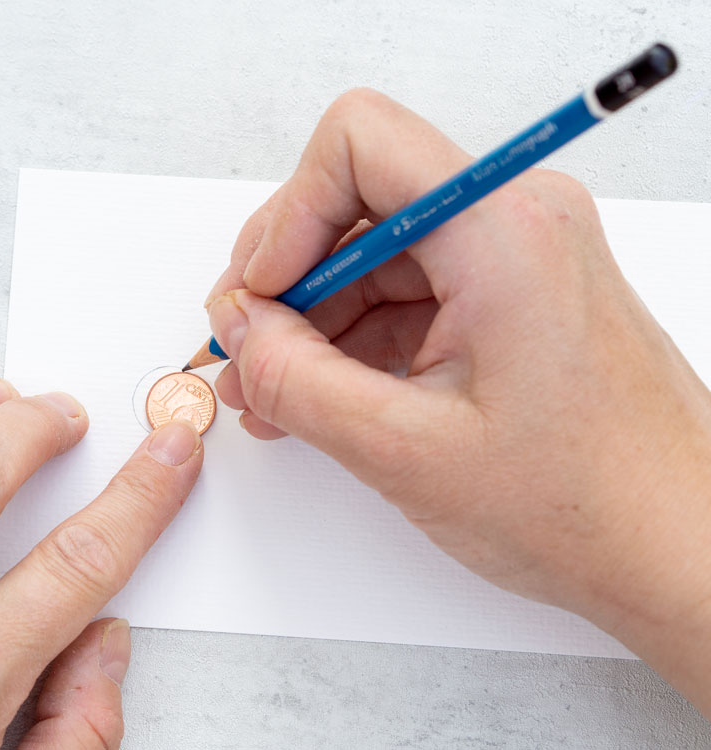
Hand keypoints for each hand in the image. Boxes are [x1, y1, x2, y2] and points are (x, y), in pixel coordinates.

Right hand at [205, 89, 710, 713]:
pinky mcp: (511, 295)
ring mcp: (516, 257)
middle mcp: (516, 221)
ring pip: (373, 253)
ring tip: (274, 391)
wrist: (678, 552)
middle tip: (247, 346)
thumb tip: (240, 332)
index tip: (261, 293)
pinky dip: (354, 337)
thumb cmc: (588, 507)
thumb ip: (297, 382)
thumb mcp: (406, 450)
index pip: (359, 144)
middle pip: (357, 198)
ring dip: (313, 317)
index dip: (288, 215)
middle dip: (287, 276)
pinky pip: (407, 291)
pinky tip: (322, 394)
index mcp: (503, 232)